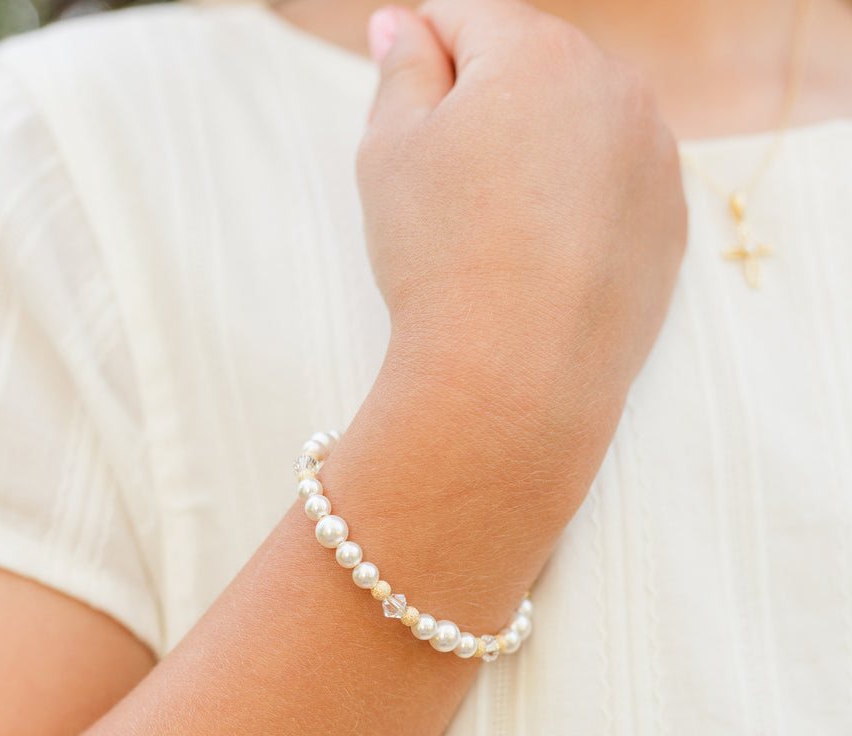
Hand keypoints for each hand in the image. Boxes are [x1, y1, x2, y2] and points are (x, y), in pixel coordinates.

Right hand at [354, 0, 685, 530]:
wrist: (513, 376)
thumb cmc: (439, 256)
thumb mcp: (390, 149)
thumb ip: (400, 68)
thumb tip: (403, 25)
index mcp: (537, 52)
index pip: (467, 15)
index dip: (422, 46)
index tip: (402, 88)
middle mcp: (614, 85)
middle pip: (531, 65)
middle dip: (483, 100)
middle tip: (441, 178)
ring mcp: (654, 154)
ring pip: (576, 125)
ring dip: (533, 149)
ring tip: (492, 224)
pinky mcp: (669, 218)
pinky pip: (612, 183)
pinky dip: (576, 199)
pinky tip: (538, 253)